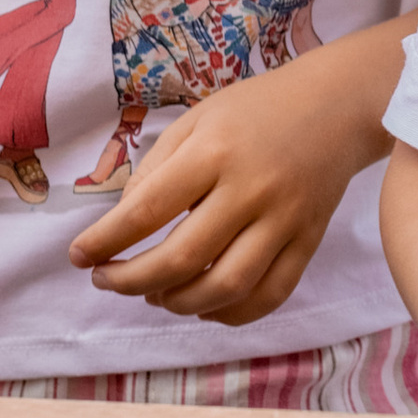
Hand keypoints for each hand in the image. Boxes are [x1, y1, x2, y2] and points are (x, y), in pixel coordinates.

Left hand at [69, 45, 383, 323]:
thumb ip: (157, 171)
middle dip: (132, 281)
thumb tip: (122, 228)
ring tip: (156, 294)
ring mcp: (286, 220)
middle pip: (182, 259)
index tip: (78, 257)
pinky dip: (230, 313)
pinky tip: (204, 304)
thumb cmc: (256, 109)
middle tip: (107, 281)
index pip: (148, 210)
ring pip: (226, 287)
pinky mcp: (309, 241)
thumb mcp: (196, 121)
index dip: (105, 241)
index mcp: (215, 152)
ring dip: (178, 303)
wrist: (339, 104)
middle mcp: (252, 189)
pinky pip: (269, 295)